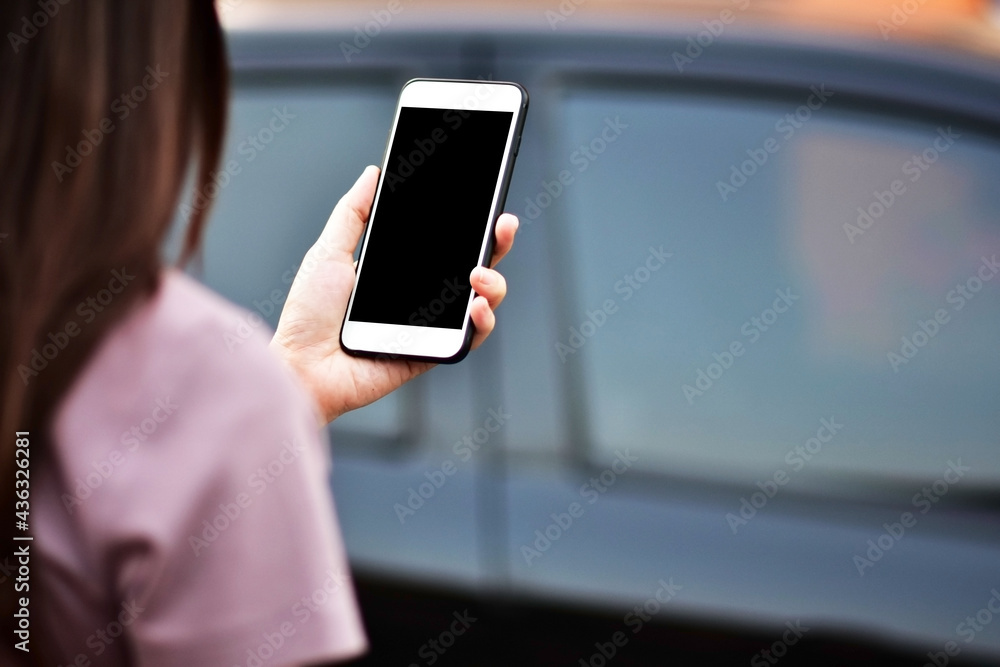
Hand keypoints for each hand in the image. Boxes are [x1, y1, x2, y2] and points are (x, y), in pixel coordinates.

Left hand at [270, 166, 517, 423]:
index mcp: (399, 272)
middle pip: (473, 267)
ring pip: (481, 301)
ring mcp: (429, 326)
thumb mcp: (329, 252)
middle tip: (503, 224)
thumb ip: (353, 213)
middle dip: (495, 244)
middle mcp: (420, 297)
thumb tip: (373, 173)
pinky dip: (482, 322)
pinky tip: (477, 307)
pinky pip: (469, 339)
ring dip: (494, 284)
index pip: (445, 244)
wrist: (301, 366)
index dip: (470, 224)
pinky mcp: (432, 353)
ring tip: (480, 276)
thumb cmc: (308, 316)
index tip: (487, 203)